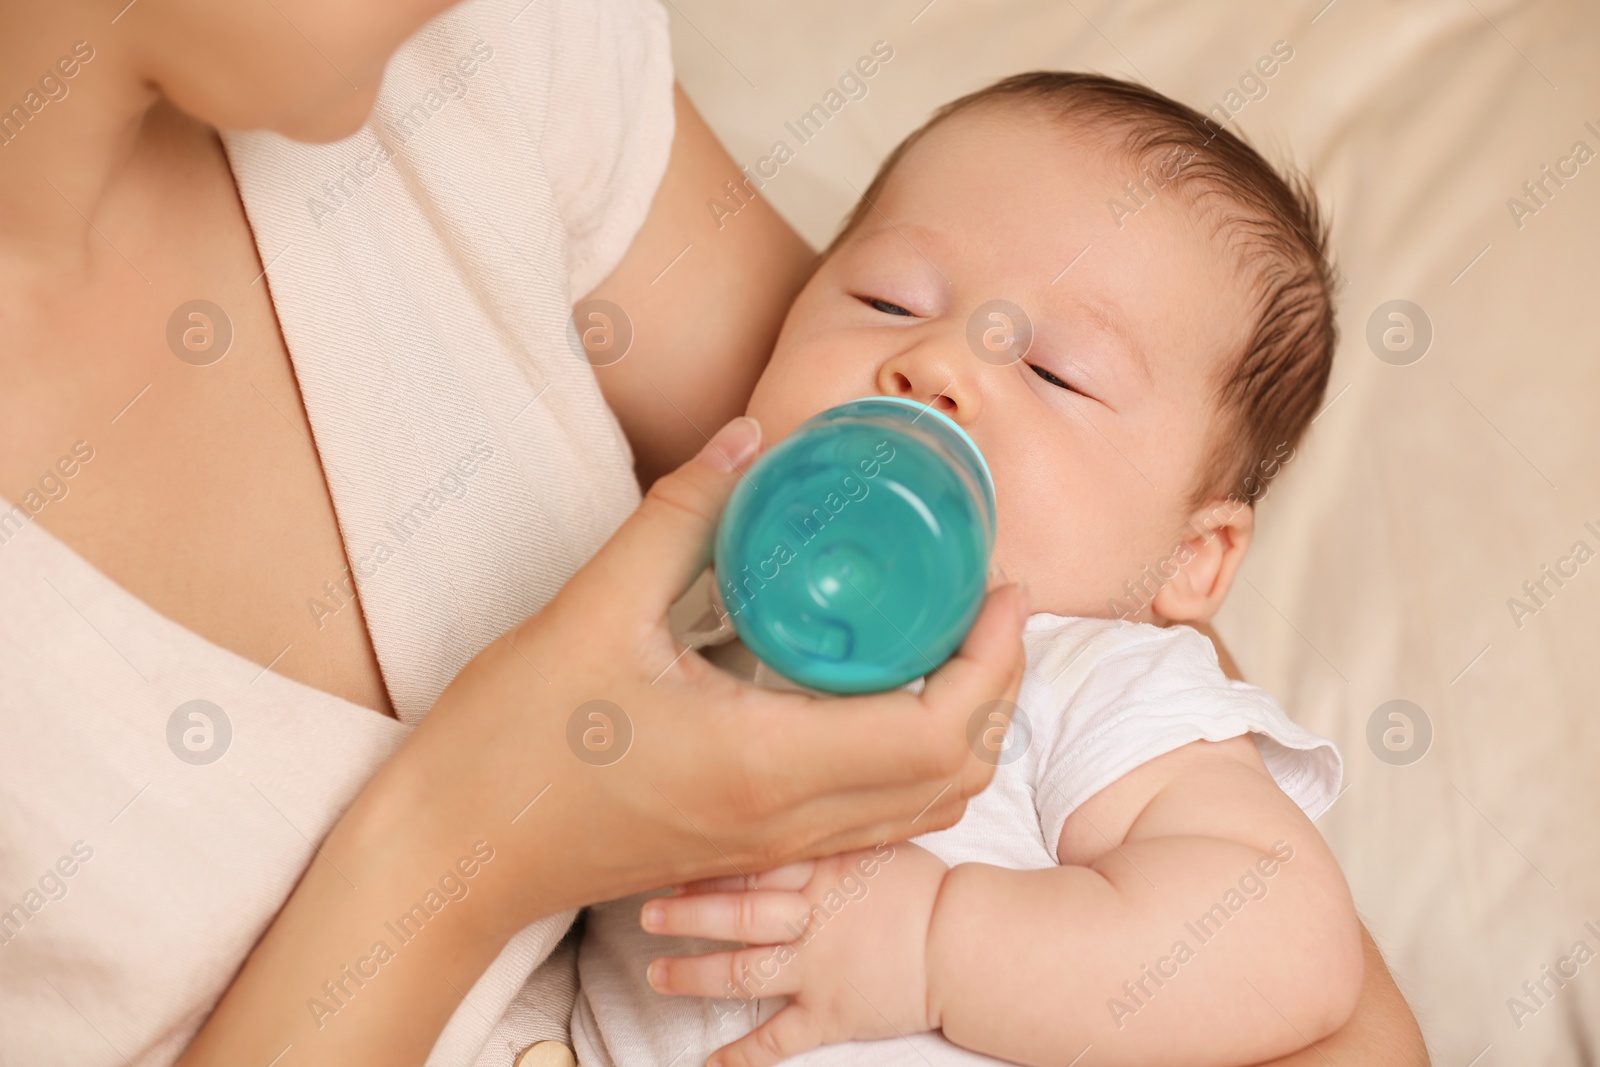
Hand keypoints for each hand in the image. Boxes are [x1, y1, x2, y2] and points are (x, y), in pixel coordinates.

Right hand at [181, 416, 1026, 1066]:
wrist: (455, 852)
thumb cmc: (510, 743)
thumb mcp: (590, 610)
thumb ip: (677, 516)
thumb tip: (746, 439)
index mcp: (764, 763)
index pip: (936, 731)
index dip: (992, 662)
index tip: (1000, 590)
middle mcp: (788, 820)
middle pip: (953, 776)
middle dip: (997, 692)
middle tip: (988, 609)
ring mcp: (773, 846)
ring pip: (920, 810)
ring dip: (963, 733)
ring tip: (949, 647)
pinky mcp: (751, 849)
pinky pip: (872, 822)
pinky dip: (911, 766)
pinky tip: (875, 698)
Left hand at [641, 843, 950, 1066]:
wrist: (966, 945)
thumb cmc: (922, 888)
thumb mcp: (876, 839)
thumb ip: (829, 827)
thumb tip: (791, 796)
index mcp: (820, 870)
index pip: (750, 864)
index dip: (706, 865)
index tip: (671, 859)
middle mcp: (809, 919)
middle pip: (734, 916)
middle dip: (684, 915)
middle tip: (646, 912)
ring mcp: (817, 970)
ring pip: (741, 974)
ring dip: (693, 976)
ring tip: (657, 974)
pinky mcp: (830, 1015)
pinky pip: (778, 1041)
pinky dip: (742, 1055)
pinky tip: (709, 1063)